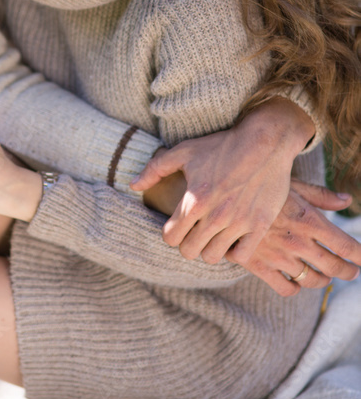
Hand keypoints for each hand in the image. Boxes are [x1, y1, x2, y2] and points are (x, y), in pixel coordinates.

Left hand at [131, 99, 328, 262]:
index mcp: (194, 200)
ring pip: (213, 256)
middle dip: (187, 243)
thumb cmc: (221, 145)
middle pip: (189, 251)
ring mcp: (239, 222)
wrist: (265, 141)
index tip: (177, 226)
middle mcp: (215, 215)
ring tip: (211, 236)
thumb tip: (133, 185)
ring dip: (209, 248)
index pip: (170, 237)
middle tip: (193, 232)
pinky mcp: (261, 225)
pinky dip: (234, 252)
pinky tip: (232, 238)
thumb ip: (155, 169)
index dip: (170, 233)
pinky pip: (242, 257)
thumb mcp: (184, 151)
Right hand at [227, 180, 360, 296]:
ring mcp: (279, 256)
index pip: (346, 246)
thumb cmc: (258, 185)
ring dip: (323, 280)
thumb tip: (346, 200)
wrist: (220, 198)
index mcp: (308, 219)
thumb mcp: (291, 184)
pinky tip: (296, 280)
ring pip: (313, 280)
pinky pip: (287, 288)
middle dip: (348, 271)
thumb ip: (321, 195)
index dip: (360, 256)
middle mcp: (297, 241)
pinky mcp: (260, 267)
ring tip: (325, 275)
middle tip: (351, 271)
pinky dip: (296, 287)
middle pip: (335, 267)